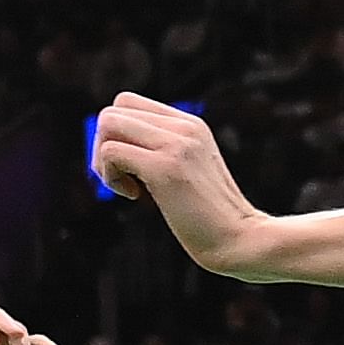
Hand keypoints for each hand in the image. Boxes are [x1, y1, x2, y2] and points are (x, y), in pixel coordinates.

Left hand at [92, 93, 266, 272]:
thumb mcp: (184, 170)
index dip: (115, 134)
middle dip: (102, 145)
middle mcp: (185, 127)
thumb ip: (157, 150)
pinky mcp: (166, 167)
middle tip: (122, 177)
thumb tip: (107, 145)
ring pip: (107, 124)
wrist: (242, 241)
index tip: (130, 166)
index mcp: (190, 124)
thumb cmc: (207, 215)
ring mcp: (177, 144)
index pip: (127, 103)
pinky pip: (110, 152)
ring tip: (128, 186)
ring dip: (103, 160)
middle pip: (112, 110)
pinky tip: (134, 195)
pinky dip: (109, 176)